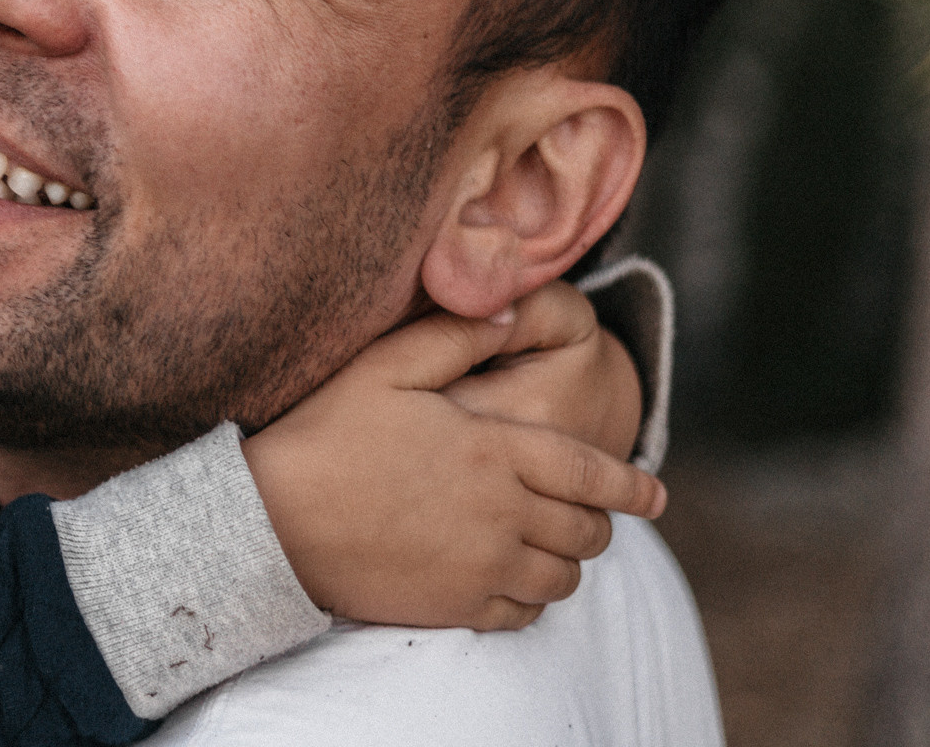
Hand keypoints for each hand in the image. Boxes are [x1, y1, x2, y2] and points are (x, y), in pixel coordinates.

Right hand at [242, 305, 665, 631]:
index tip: (655, 495)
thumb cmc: (326, 434)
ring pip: (563, 578)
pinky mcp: (456, 605)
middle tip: (588, 515)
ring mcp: (482, 566)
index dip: (632, 487)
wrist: (274, 522)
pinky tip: (514, 581)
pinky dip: (533, 600)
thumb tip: (511, 313)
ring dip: (567, 562)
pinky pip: (524, 614)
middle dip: (598, 523)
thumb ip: (456, 336)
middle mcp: (503, 514)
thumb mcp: (386, 366)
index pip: (592, 475)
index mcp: (495, 451)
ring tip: (549, 548)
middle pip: (586, 532)